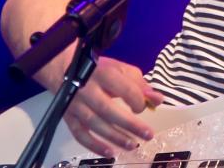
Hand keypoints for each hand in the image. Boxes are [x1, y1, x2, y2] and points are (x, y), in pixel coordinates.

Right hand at [47, 56, 163, 157]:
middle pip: (108, 109)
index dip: (137, 100)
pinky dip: (94, 145)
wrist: (66, 70)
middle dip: (129, 124)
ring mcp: (76, 104)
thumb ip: (140, 84)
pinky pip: (80, 134)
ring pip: (95, 123)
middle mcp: (88, 89)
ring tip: (132, 145)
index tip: (143, 106)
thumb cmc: (100, 71)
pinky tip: (109, 152)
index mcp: (104, 74)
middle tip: (147, 134)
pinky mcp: (69, 117)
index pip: (123, 89)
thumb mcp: (122, 70)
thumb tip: (157, 99)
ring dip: (115, 137)